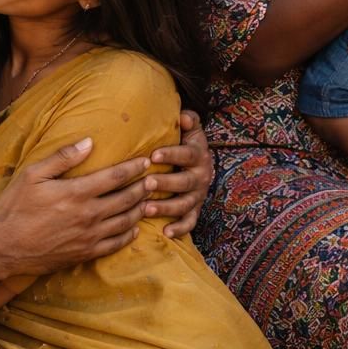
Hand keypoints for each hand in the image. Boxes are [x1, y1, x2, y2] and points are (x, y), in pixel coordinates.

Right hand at [0, 138, 151, 286]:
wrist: (0, 248)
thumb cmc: (13, 208)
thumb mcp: (32, 175)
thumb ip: (63, 157)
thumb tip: (89, 142)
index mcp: (77, 193)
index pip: (116, 176)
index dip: (134, 168)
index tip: (146, 160)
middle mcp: (88, 215)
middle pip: (126, 198)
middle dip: (143, 187)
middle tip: (156, 179)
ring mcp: (88, 237)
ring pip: (125, 222)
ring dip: (140, 209)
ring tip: (150, 200)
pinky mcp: (83, 254)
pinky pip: (114, 245)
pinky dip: (128, 236)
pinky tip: (134, 229)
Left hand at [143, 110, 215, 237]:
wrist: (200, 165)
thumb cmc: (186, 145)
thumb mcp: (191, 131)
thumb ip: (189, 121)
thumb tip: (183, 116)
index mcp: (199, 155)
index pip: (187, 154)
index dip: (171, 155)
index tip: (153, 155)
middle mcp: (201, 176)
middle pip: (185, 182)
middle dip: (166, 183)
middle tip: (146, 183)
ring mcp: (198, 195)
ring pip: (184, 204)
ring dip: (166, 208)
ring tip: (147, 209)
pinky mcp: (195, 210)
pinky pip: (190, 222)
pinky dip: (179, 228)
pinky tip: (165, 232)